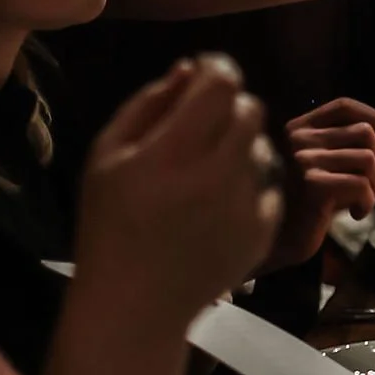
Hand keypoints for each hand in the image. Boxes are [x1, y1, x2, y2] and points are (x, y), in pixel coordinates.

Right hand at [72, 54, 282, 325]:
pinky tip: (214, 210)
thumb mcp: (106, 156)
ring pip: (260, 148)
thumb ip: (148, 104)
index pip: (223, 83)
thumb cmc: (110, 225)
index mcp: (175, 152)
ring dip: (237, 149)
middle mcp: (220, 174)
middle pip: (250, 109)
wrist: (135, 305)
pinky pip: (268, 187)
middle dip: (227, 109)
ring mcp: (247, 205)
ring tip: (200, 179)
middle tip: (199, 131)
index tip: (203, 78)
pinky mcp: (264, 231)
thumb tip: (190, 69)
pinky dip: (247, 188)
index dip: (216, 70)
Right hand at [272, 94, 374, 265]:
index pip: (343, 106)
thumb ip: (343, 147)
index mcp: (298, 129)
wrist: (275, 243)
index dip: (373, 117)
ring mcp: (304, 160)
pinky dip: (368, 202)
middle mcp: (299, 139)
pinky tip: (356, 214)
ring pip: (368, 159)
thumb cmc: (304, 206)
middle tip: (368, 186)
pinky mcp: (312, 185)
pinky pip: (361, 184)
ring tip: (361, 202)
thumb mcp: (320, 167)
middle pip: (364, 132)